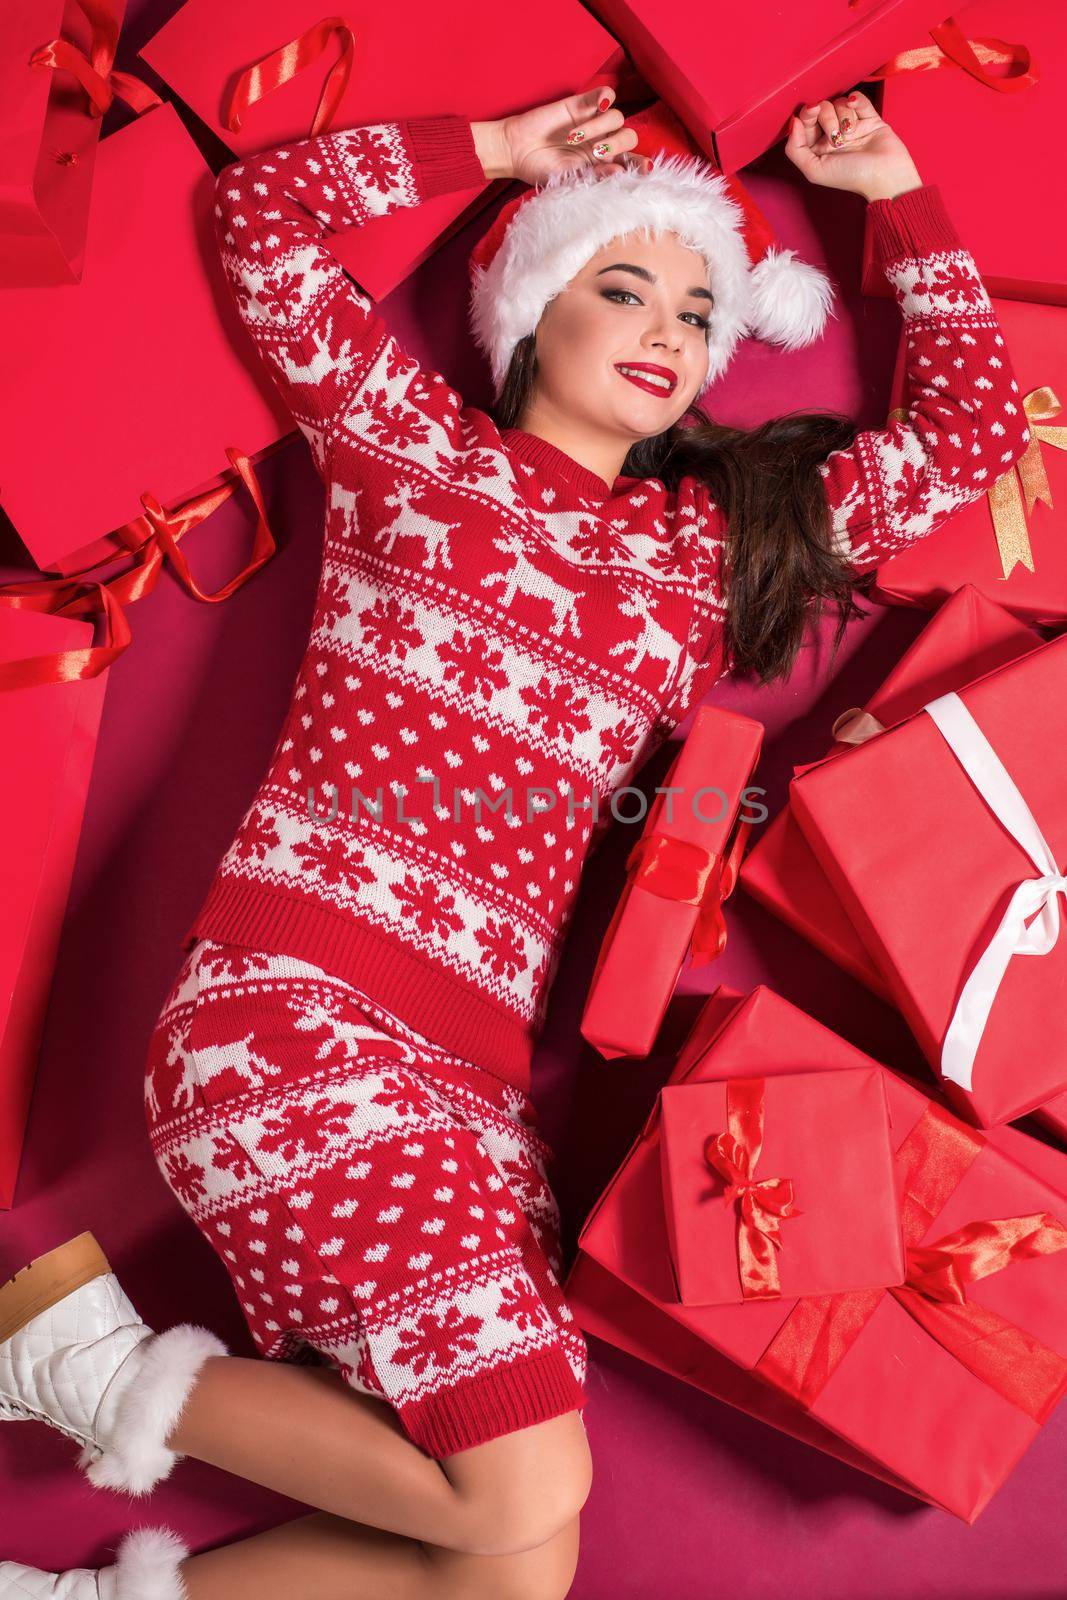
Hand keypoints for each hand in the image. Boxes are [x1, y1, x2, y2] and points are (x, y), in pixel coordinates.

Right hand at [473, 87, 652, 185]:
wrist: (517, 150)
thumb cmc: (541, 170)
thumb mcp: (568, 180)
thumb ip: (594, 177)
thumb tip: (619, 172)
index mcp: (603, 165)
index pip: (631, 163)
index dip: (641, 165)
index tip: (646, 169)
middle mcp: (603, 142)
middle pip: (629, 137)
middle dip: (618, 145)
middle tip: (597, 152)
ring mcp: (594, 122)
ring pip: (617, 118)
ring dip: (599, 128)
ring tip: (575, 138)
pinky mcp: (583, 103)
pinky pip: (607, 94)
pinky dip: (606, 98)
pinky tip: (598, 105)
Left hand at [784, 89, 922, 201]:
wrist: (885, 174)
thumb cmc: (851, 176)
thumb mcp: (815, 170)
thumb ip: (795, 149)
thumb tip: (793, 122)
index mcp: (818, 148)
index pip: (806, 121)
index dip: (807, 113)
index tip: (813, 111)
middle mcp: (833, 135)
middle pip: (822, 108)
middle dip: (827, 118)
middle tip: (836, 137)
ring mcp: (851, 125)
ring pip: (840, 103)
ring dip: (845, 117)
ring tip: (852, 134)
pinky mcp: (869, 117)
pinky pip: (857, 98)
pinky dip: (857, 101)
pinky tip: (857, 111)